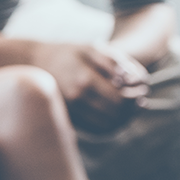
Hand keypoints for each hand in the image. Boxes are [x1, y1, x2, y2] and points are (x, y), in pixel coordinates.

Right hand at [31, 41, 149, 131]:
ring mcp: (72, 112)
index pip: (121, 99)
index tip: (143, 90)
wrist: (35, 64)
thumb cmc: (69, 53)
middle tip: (140, 100)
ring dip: (124, 119)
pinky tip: (117, 115)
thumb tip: (134, 80)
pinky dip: (111, 126)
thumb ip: (116, 62)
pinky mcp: (70, 120)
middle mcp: (78, 99)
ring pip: (108, 126)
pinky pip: (97, 131)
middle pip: (117, 114)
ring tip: (129, 108)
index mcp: (85, 80)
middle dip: (132, 109)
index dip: (137, 97)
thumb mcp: (93, 49)